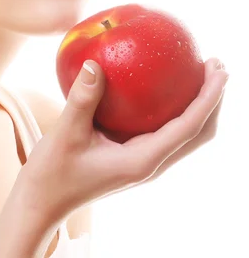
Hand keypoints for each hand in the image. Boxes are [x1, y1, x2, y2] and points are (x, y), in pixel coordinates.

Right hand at [20, 56, 228, 218]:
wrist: (44, 199)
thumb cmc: (53, 172)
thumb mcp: (65, 134)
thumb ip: (81, 99)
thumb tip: (95, 63)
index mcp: (142, 160)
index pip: (189, 127)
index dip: (209, 98)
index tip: (219, 69)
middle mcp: (150, 162)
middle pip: (198, 133)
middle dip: (212, 99)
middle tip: (214, 63)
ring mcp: (143, 161)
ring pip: (183, 133)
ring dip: (196, 104)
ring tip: (196, 72)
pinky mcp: (131, 156)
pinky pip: (161, 130)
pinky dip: (171, 108)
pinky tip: (154, 87)